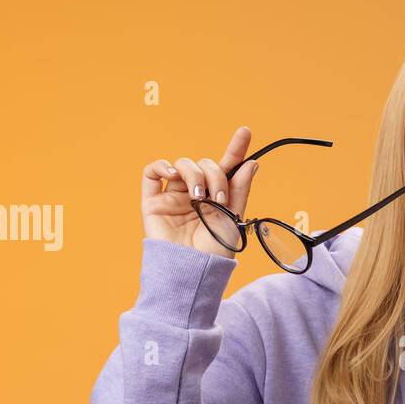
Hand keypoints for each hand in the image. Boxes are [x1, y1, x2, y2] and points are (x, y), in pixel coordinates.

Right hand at [141, 125, 259, 257]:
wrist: (191, 271)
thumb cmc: (213, 252)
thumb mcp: (233, 218)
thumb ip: (240, 189)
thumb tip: (252, 163)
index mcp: (216, 197)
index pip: (226, 167)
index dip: (236, 149)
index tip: (245, 132)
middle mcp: (195, 193)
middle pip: (205, 164)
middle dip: (215, 175)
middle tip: (218, 198)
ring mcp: (174, 195)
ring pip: (182, 164)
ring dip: (194, 174)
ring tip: (198, 197)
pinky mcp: (153, 201)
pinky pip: (152, 172)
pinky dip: (161, 165)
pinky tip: (172, 174)